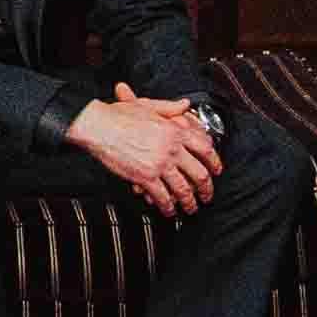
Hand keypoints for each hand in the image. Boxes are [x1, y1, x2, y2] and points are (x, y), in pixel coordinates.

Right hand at [65, 90, 222, 218]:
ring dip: (189, 202)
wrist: (99, 127)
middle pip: (199, 174)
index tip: (216, 171)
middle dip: (206, 189)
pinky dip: (168, 207)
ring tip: (191, 208)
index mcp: (175, 131)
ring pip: (183, 189)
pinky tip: (169, 210)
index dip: (215, 163)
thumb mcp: (148, 106)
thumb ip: (170, 108)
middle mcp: (171, 149)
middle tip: (207, 196)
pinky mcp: (145, 177)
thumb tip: (184, 105)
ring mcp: (159, 164)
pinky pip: (162, 196)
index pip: (205, 149)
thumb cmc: (119, 116)